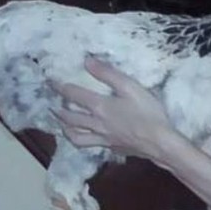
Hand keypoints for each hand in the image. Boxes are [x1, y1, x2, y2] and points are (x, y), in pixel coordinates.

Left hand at [51, 57, 175, 162]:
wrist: (160, 143)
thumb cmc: (148, 113)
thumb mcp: (130, 87)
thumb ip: (108, 74)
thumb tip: (86, 61)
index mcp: (100, 106)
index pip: (73, 95)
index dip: (59, 86)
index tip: (50, 81)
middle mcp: (96, 124)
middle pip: (70, 118)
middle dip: (58, 110)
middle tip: (52, 104)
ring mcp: (103, 139)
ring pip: (76, 136)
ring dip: (66, 129)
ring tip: (62, 125)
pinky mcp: (111, 148)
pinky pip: (91, 145)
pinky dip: (84, 140)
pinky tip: (88, 136)